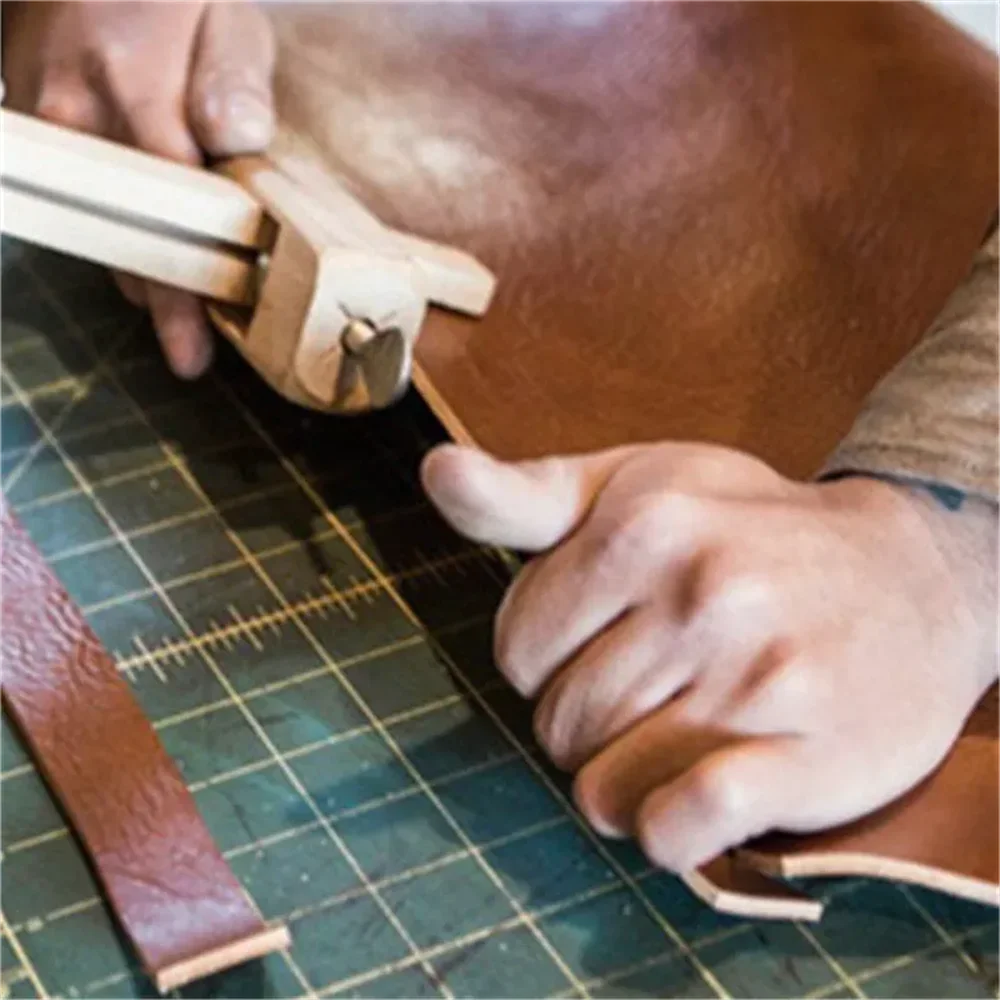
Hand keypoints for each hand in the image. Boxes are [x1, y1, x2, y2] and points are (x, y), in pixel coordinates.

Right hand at [2, 0, 275, 377]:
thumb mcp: (224, 13)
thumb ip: (235, 78)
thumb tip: (236, 141)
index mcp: (130, 81)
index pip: (168, 209)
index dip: (182, 287)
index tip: (194, 346)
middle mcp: (72, 112)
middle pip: (122, 235)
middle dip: (162, 300)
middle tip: (191, 349)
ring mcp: (40, 121)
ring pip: (97, 227)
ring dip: (142, 268)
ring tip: (183, 304)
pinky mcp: (25, 123)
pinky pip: (79, 201)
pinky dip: (118, 226)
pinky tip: (152, 242)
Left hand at [422, 442, 996, 870]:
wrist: (913, 573)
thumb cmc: (748, 528)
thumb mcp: (638, 486)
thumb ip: (527, 495)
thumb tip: (435, 469)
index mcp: (645, 524)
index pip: (516, 648)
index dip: (544, 658)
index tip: (597, 642)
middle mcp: (703, 594)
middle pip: (556, 721)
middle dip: (580, 722)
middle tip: (642, 692)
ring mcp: (760, 677)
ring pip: (603, 787)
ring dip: (618, 783)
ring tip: (666, 738)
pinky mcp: (811, 757)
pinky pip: (682, 828)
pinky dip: (667, 833)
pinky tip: (691, 800)